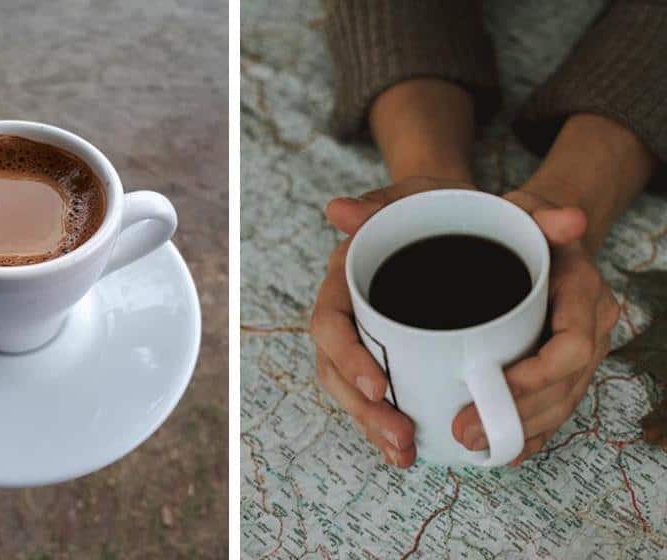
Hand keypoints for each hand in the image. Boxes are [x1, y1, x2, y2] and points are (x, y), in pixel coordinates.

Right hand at [310, 177, 474, 467]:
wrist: (448, 212)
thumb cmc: (429, 203)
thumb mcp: (416, 193)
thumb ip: (388, 198)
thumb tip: (338, 208)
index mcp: (345, 277)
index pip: (329, 323)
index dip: (347, 357)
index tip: (380, 385)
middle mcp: (348, 312)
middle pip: (336, 370)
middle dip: (364, 410)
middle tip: (402, 438)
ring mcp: (365, 336)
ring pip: (352, 390)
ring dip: (374, 426)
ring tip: (406, 454)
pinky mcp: (386, 353)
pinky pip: (377, 394)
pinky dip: (388, 423)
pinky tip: (411, 449)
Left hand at [452, 189, 618, 465]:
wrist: (541, 234)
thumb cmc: (523, 222)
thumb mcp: (524, 209)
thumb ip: (536, 214)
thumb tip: (559, 219)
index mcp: (583, 291)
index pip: (572, 345)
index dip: (538, 374)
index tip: (493, 387)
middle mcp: (590, 326)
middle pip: (566, 386)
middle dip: (519, 414)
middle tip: (465, 431)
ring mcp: (579, 350)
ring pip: (560, 404)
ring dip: (521, 430)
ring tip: (476, 445)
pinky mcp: (563, 367)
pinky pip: (554, 406)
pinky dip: (530, 432)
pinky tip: (503, 449)